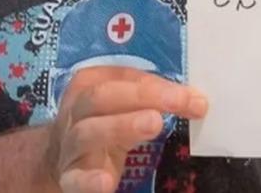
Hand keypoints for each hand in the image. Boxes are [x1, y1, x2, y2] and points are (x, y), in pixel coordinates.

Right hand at [44, 66, 207, 192]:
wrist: (62, 159)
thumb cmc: (105, 121)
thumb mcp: (125, 104)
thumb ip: (156, 97)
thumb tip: (198, 101)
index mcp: (91, 82)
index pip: (123, 77)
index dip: (157, 84)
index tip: (191, 95)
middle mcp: (76, 110)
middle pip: (102, 97)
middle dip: (141, 97)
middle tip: (176, 102)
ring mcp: (70, 144)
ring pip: (88, 132)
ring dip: (121, 126)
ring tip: (154, 124)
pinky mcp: (69, 176)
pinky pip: (75, 178)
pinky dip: (89, 181)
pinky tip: (106, 183)